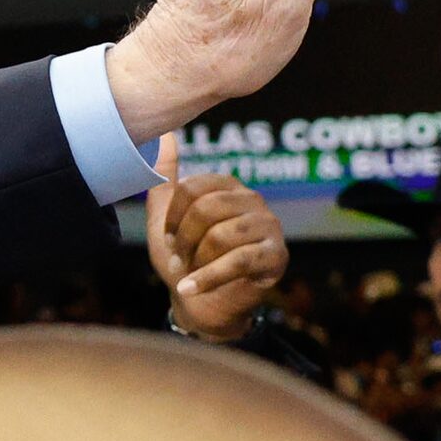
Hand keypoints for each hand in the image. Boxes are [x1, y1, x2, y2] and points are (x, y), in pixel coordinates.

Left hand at [147, 139, 289, 340]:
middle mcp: (252, 200)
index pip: (192, 189)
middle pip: (207, 210)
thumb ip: (164, 178)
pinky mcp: (276, 255)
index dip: (172, 218)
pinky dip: (207, 278)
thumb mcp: (164, 219)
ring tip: (189, 272)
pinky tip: (188, 288)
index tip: (166, 239)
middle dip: (184, 240)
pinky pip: (239, 261)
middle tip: (178, 259)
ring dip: (196, 261)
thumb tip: (163, 134)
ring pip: (221, 236)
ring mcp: (268, 226)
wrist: (201, 306)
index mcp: (227, 186)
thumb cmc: (186, 259)